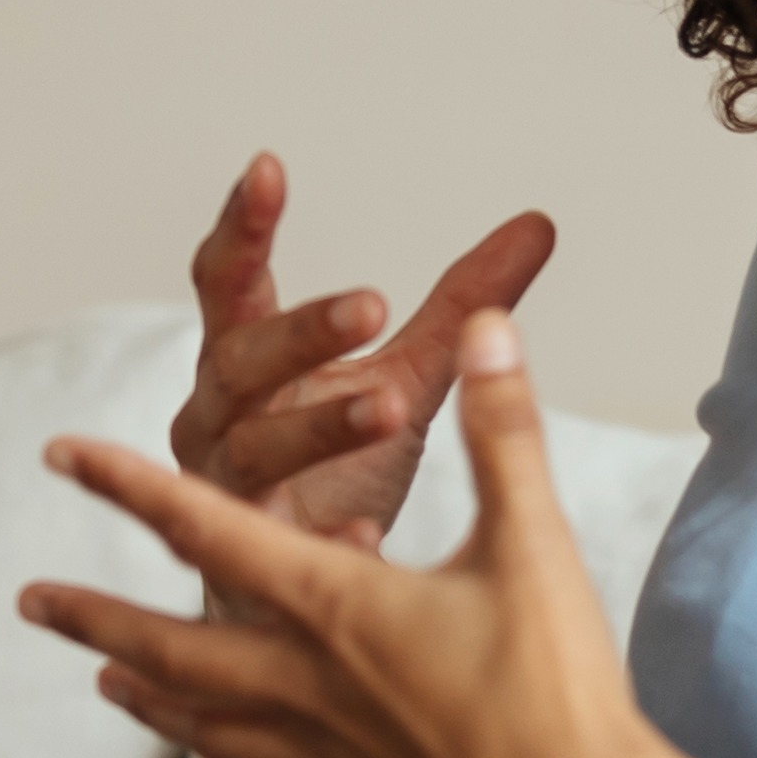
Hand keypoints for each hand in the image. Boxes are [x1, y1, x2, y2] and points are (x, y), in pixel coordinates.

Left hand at [29, 308, 669, 757]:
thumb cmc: (557, 686)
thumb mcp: (530, 539)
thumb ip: (500, 427)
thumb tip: (489, 324)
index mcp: (333, 606)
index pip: (204, 530)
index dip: (128, 485)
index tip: (62, 452)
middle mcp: (310, 685)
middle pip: (173, 647)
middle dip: (95, 616)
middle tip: (29, 600)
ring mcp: (336, 757)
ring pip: (216, 731)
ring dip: (155, 705)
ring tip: (110, 686)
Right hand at [174, 154, 553, 563]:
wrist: (288, 591)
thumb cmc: (336, 466)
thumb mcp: (405, 375)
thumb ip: (458, 308)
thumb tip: (539, 225)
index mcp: (243, 363)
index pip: (229, 284)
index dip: (243, 228)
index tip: (269, 166)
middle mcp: (217, 419)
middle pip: (241, 362)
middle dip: (300, 332)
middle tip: (369, 304)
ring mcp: (225, 494)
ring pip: (255, 449)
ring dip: (318, 425)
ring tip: (388, 408)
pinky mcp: (246, 569)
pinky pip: (281, 550)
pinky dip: (325, 540)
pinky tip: (367, 536)